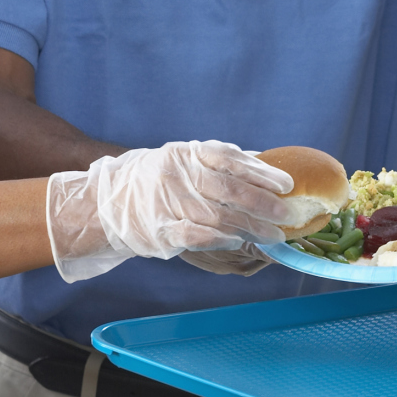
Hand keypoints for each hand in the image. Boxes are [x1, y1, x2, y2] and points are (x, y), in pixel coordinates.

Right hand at [46, 141, 293, 281]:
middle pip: (228, 190)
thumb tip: (265, 165)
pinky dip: (219, 239)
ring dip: (248, 228)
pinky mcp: (159, 230)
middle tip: (286, 216)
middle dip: (262, 205)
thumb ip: (220, 162)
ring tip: (272, 236)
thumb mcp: (185, 158)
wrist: (110, 200)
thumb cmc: (159, 178)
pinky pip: (195, 236)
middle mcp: (177, 175)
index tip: (286, 184)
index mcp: (186, 154)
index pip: (230, 159)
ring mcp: (166, 203)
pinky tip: (237, 242)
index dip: (260, 172)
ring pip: (216, 217)